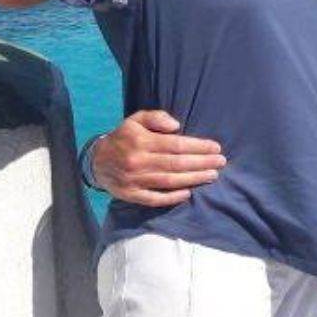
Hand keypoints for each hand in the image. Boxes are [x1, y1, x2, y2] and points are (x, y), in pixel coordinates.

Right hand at [90, 110, 224, 207]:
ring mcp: (134, 180)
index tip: (216, 147)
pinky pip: (154, 199)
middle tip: (220, 162)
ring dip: (193, 179)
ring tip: (212, 175)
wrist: (96, 161)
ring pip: (169, 181)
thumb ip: (156, 117)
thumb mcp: (136, 119)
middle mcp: (138, 161)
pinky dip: (172, 198)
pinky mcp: (131, 195)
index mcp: (141, 141)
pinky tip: (188, 193)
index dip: (198, 147)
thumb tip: (176, 125)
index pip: (176, 145)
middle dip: (202, 163)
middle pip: (176, 164)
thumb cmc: (124, 137)